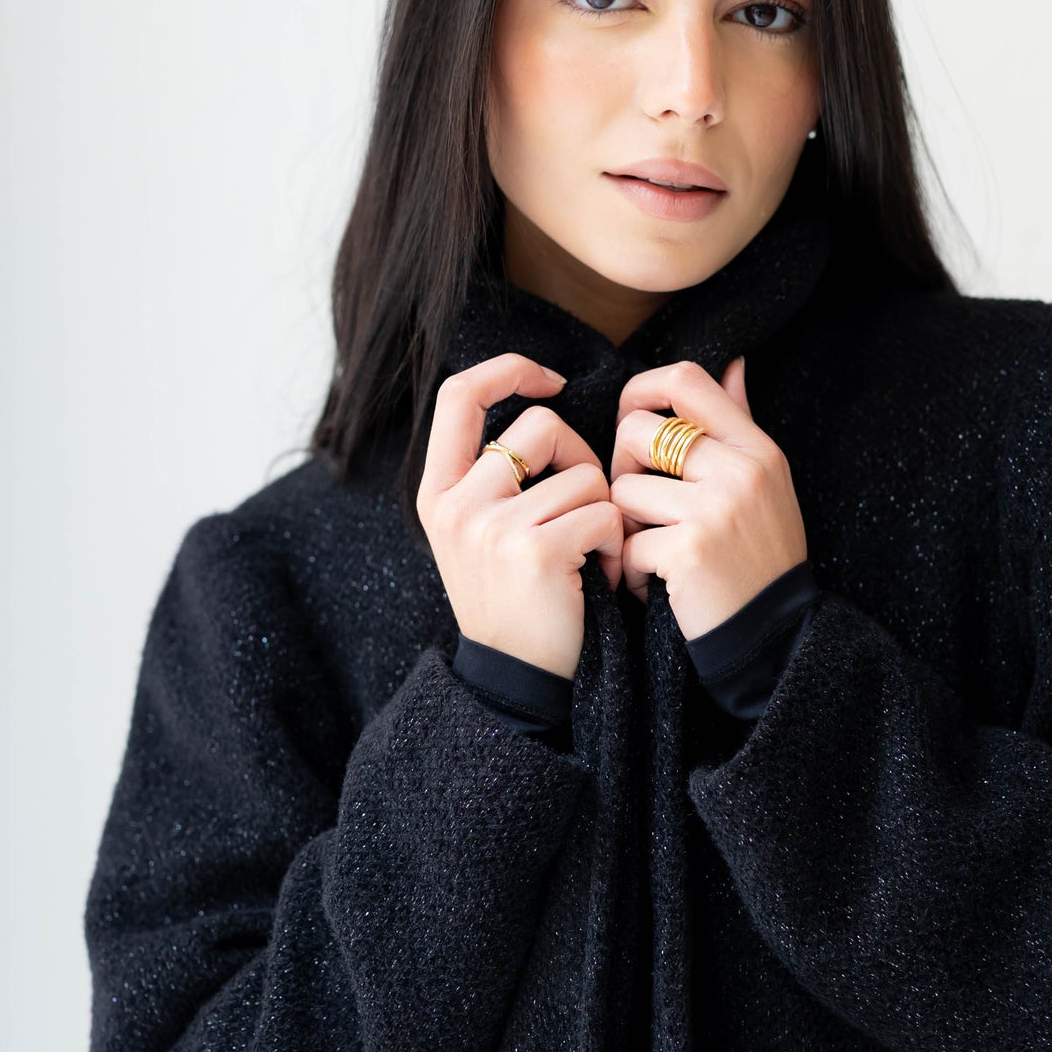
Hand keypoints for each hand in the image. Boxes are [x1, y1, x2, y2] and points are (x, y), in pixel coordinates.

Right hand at [416, 354, 622, 679]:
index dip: (507, 369)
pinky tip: (599, 575)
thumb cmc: (516, 601)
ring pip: (583, 474)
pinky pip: (602, 512)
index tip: (548, 380)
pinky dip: (614, 542)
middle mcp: (456, 504)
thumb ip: (495, 475)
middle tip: (586, 506)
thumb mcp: (481, 533)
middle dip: (581, 457)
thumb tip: (541, 399)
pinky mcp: (533, 552)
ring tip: (588, 556)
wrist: (518, 682)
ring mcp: (491, 527)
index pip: (458, 394)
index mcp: (438, 493)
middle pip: (540, 427)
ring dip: (602, 512)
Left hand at [611, 357, 806, 639]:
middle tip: (640, 507)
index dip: (641, 391)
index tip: (631, 421)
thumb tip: (732, 363)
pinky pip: (628, 540)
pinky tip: (654, 584)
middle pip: (637, 431)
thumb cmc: (762, 558)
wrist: (777, 637)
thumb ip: (740, 423)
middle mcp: (740, 470)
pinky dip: (631, 570)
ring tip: (653, 549)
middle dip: (622, 468)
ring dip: (627, 525)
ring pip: (623, 489)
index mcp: (756, 448)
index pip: (686, 379)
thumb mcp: (766, 484)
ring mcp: (716, 509)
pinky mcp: (689, 550)